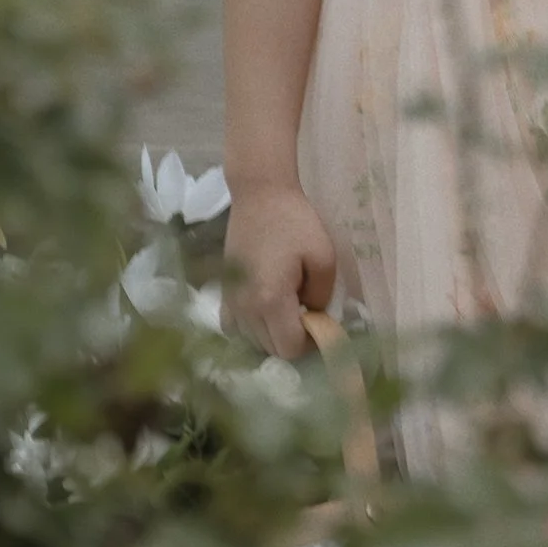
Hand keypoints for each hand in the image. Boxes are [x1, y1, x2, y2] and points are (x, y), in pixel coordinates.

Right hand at [223, 180, 339, 360]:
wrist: (260, 195)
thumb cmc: (295, 222)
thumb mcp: (324, 257)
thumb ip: (323, 296)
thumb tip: (316, 317)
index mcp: (271, 301)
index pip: (290, 349)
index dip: (311, 345)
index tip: (322, 326)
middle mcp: (245, 310)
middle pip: (271, 350)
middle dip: (293, 340)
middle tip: (309, 317)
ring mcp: (230, 304)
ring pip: (253, 343)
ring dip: (274, 336)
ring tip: (290, 311)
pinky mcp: (224, 294)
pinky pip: (236, 330)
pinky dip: (253, 330)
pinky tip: (267, 312)